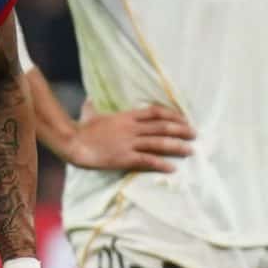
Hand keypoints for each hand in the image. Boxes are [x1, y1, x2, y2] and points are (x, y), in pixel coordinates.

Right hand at [70, 103, 194, 172]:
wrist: (72, 142)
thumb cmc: (80, 129)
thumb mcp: (89, 113)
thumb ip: (93, 106)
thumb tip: (89, 99)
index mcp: (126, 117)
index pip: (155, 112)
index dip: (172, 115)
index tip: (184, 119)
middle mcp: (131, 128)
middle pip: (162, 127)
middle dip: (181, 130)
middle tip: (195, 134)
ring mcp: (129, 143)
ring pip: (159, 143)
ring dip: (177, 147)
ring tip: (190, 150)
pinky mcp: (124, 158)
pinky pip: (147, 160)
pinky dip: (161, 164)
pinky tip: (172, 168)